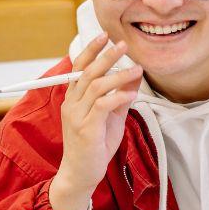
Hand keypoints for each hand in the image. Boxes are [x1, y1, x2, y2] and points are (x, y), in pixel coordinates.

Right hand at [49, 33, 142, 209]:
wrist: (81, 174)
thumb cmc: (94, 145)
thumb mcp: (111, 116)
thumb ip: (120, 95)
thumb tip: (135, 74)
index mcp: (73, 98)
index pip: (78, 67)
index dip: (90, 50)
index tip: (104, 36)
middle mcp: (71, 104)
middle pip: (87, 72)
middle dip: (106, 56)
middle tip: (123, 45)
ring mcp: (77, 116)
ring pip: (96, 86)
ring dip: (118, 76)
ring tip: (137, 70)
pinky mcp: (86, 129)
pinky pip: (102, 106)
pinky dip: (118, 97)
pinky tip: (131, 95)